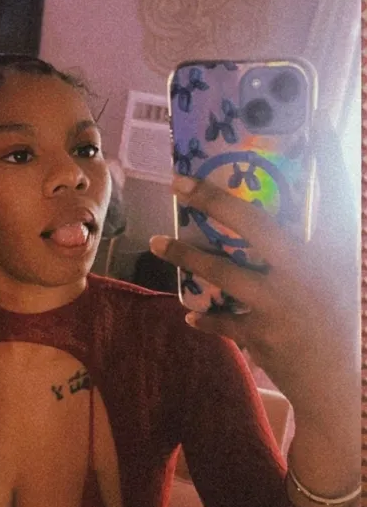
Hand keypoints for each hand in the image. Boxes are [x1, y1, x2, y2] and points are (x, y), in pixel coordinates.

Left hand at [150, 111, 358, 430]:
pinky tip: (189, 313)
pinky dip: (204, 318)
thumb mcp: (345, 275)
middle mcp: (303, 272)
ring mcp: (278, 306)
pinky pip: (222, 322)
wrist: (343, 388)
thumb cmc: (346, 324)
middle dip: (214, 200)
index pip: (334, 194)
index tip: (310, 118)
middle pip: (252, 226)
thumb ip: (329, 237)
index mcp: (330, 255)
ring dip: (187, 256)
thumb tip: (305, 201)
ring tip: (158, 242)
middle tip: (179, 182)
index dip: (326, 156)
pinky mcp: (260, 337)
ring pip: (223, 273)